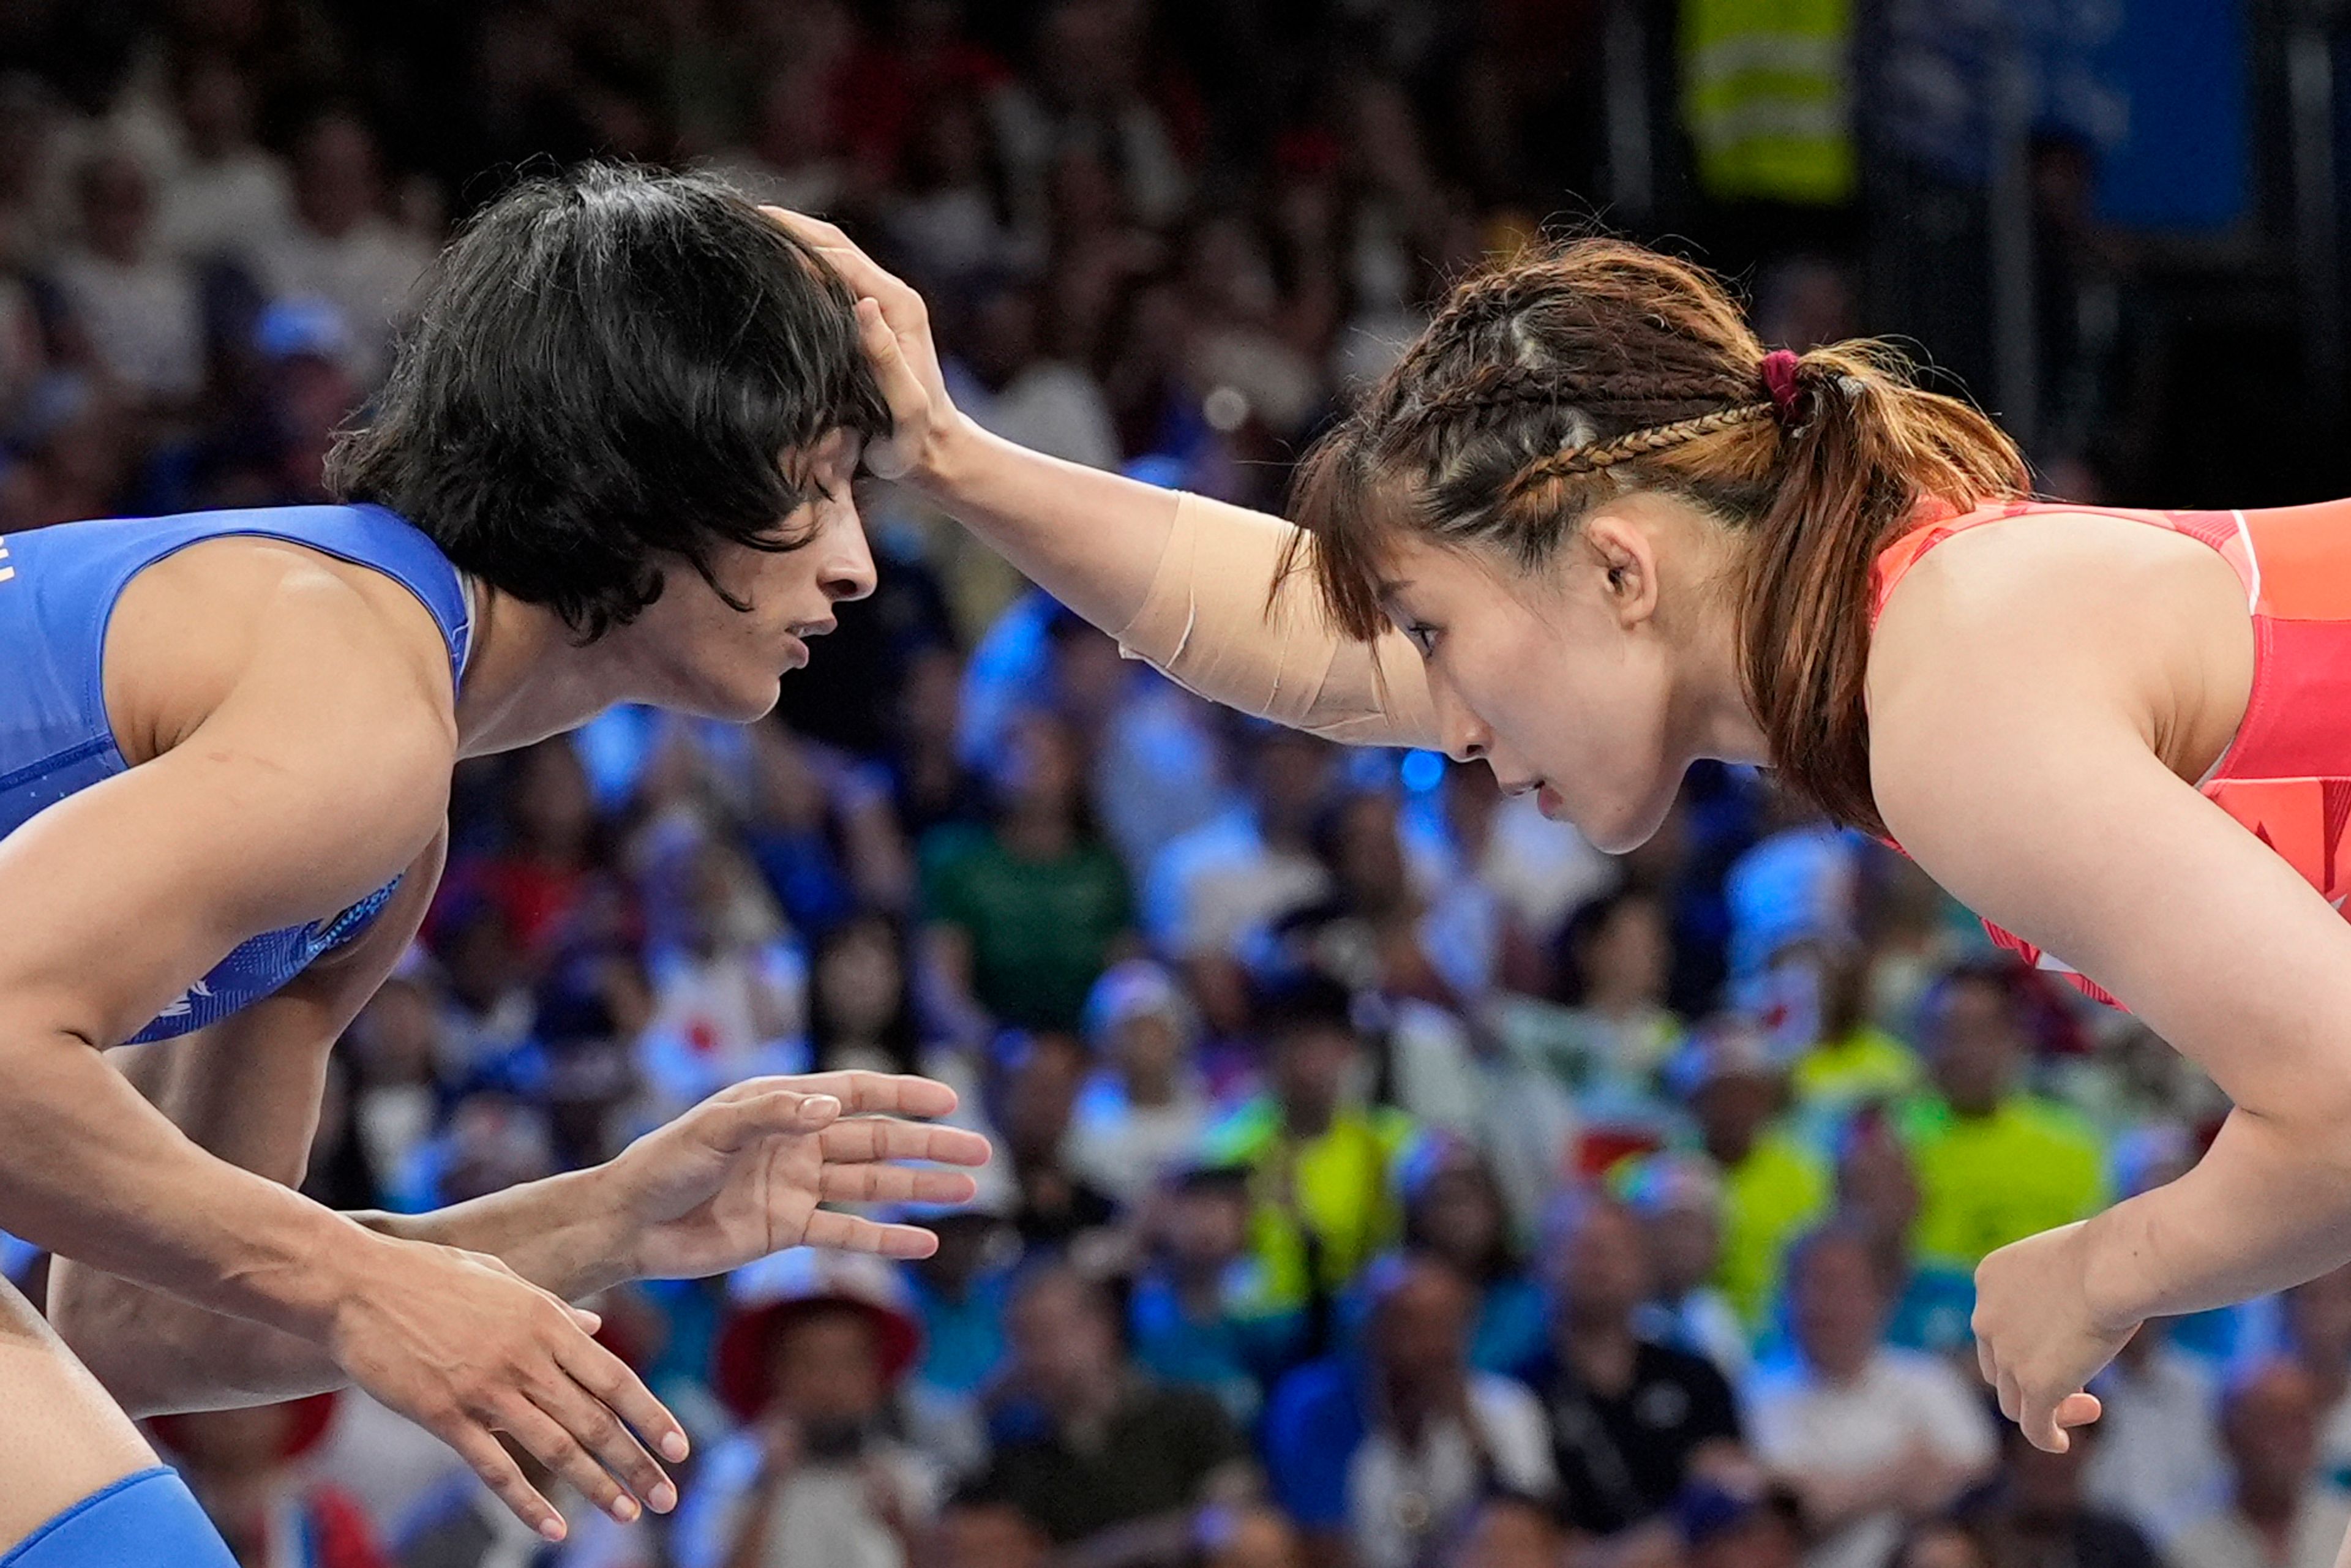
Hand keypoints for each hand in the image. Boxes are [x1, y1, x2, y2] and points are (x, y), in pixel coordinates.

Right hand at [325, 1235, 686, 1540]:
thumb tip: (596, 1326)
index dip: (651, 1417)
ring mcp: (485, 1389)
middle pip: (595, 1420)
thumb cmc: (430, 1277)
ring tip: (627, 1514)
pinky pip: (494, 1469)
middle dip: (636, 1463)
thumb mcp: (504, 1280)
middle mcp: (526, 1357)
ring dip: (596, 1486)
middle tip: (668, 1498)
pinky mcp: (443, 1415)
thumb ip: (554, 1309)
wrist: (357, 1284)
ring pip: (556, 1447)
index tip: (681, 1449)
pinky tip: (554, 1528)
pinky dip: (527, 1502)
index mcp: (546, 1321)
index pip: (615, 1378)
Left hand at [604, 1072, 991, 1277]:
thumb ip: (772, 1114)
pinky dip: (885, 1238)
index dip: (905, 1095)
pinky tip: (925, 1243)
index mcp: (783, 1105)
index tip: (949, 1100)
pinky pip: (846, 1231)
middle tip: (981, 1153)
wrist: (627, 1224)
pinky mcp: (786, 1229)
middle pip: (879, 1142)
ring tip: (967, 1192)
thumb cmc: (661, 1164)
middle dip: (930, 1146)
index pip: (859, 1094)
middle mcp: (798, 1142)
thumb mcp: (713, 1131)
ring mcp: (796, 1187)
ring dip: (919, 1189)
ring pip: (872, 1186)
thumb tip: (832, 1107)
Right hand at [758, 207, 959, 483]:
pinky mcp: (870, 316)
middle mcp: (892, 297)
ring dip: (790, 236)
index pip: (839, 259)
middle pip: (832, 243)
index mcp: (899, 308)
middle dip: (786, 225)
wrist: (935, 453)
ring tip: (743, 228)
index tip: (751, 229)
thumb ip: (887, 359)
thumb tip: (865, 305)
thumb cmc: (915, 442)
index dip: (795, 240)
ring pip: (829, 254)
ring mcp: (882, 304)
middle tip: (736, 214)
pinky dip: (798, 261)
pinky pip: (830, 276)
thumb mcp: (906, 409)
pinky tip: (767, 262)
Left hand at [1972, 1220, 2133, 1451]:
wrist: (2113, 1265)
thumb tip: (2076, 1312)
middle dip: (2031, 1378)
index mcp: (1989, 1279)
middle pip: (1998, 1366)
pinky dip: (2046, 1437)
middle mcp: (1985, 1317)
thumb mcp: (2068, 1262)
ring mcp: (2007, 1354)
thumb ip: (2059, 1289)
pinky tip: (2061, 1443)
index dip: (2027, 1343)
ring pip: (2014, 1401)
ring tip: (2088, 1406)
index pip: (1997, 1324)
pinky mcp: (2035, 1385)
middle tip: (2078, 1382)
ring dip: (2047, 1408)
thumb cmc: (2109, 1254)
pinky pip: (2034, 1427)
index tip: (2066, 1345)